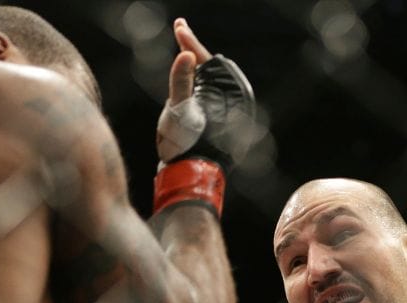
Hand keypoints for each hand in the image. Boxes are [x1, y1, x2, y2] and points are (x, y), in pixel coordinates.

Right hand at [154, 18, 254, 167]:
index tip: (178, 26)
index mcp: (225, 95)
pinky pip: (208, 93)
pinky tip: (188, 77)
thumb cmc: (186, 145)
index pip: (206, 60)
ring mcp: (222, 111)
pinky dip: (196, 81)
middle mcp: (227, 101)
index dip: (190, 41)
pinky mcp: (215, 121)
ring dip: (195, 65)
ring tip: (184, 45)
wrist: (190, 173)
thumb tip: (186, 54)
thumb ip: (181, 81)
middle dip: (193, 49)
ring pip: (209, 80)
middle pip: (209, 67)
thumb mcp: (179, 111)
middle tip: (181, 30)